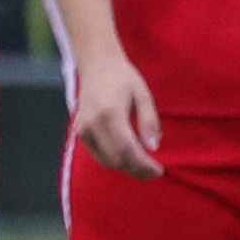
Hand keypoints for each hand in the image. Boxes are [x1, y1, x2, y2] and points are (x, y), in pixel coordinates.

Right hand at [68, 47, 164, 181]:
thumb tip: (154, 148)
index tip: (159, 170)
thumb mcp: (144, 95)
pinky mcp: (80, 132)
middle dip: (137, 170)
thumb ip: (149, 121)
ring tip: (144, 170)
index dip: (143, 164)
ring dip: (126, 169)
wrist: (97, 66)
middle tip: (155, 173)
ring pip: (106, 160)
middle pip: (116, 158)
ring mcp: (83, 129)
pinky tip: (129, 160)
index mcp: (110, 112)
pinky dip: (114, 161)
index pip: (127, 148)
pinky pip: (98, 154)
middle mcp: (93, 123)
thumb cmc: (124, 78)